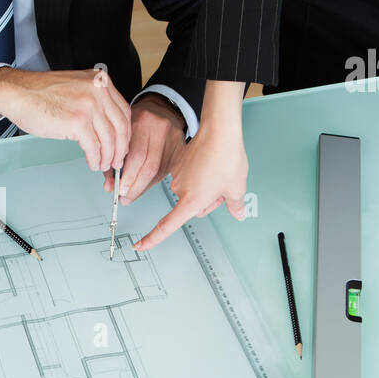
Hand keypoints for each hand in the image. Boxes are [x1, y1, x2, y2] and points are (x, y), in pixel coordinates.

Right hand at [0, 67, 131, 171]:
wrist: (17, 92)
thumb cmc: (40, 93)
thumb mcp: (76, 87)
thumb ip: (94, 100)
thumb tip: (105, 125)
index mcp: (100, 82)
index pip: (123, 111)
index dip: (125, 133)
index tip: (122, 145)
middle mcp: (98, 91)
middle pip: (120, 126)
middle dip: (120, 148)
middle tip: (117, 161)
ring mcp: (88, 106)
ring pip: (109, 139)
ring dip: (108, 157)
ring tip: (103, 165)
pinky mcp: (77, 122)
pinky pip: (94, 147)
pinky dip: (95, 159)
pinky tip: (93, 163)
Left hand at [104, 94, 186, 203]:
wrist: (162, 108)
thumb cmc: (140, 121)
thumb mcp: (123, 133)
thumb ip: (113, 158)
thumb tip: (109, 186)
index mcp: (142, 121)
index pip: (136, 156)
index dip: (128, 177)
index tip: (119, 190)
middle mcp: (160, 130)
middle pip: (149, 166)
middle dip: (135, 186)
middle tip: (125, 196)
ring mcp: (173, 140)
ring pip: (158, 172)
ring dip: (143, 187)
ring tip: (131, 193)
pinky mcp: (181, 149)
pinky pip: (165, 171)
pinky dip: (152, 182)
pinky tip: (143, 185)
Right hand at [134, 80, 248, 251]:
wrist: (219, 131)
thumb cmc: (225, 158)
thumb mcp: (237, 187)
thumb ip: (235, 205)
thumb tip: (238, 213)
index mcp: (192, 200)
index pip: (167, 225)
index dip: (152, 238)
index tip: (140, 245)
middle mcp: (180, 190)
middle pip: (192, 206)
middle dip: (206, 200)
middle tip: (222, 187)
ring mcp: (178, 176)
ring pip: (191, 191)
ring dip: (204, 186)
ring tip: (218, 171)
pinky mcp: (178, 165)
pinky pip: (189, 177)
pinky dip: (200, 174)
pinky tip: (210, 164)